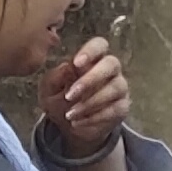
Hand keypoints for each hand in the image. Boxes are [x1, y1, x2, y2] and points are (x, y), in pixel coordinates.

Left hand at [38, 33, 130, 160]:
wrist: (69, 126)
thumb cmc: (59, 100)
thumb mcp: (49, 90)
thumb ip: (56, 78)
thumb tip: (68, 67)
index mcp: (91, 60)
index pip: (99, 45)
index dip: (91, 51)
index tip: (76, 63)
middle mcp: (109, 71)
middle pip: (112, 63)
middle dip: (92, 78)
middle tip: (70, 95)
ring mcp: (119, 88)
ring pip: (116, 88)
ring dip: (90, 102)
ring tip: (69, 114)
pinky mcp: (122, 107)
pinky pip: (115, 109)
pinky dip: (94, 118)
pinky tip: (76, 123)